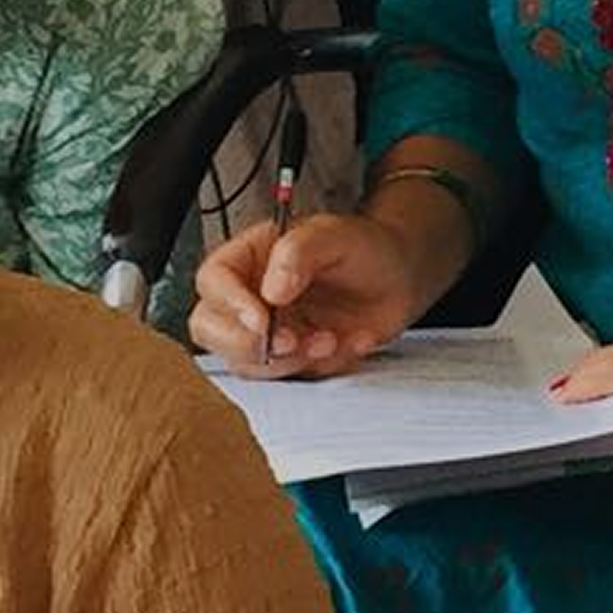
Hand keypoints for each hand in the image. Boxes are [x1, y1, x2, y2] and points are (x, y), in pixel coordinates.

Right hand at [187, 211, 424, 378]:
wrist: (402, 278)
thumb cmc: (365, 247)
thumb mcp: (334, 234)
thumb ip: (298, 252)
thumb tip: (271, 290)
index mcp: (250, 257)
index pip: (213, 281)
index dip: (230, 304)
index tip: (262, 320)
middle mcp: (250, 296)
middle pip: (210, 329)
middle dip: (247, 344)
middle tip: (291, 340)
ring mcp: (269, 331)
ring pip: (244, 363)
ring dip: (288, 362)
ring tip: (329, 339)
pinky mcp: (292, 359)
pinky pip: (289, 378)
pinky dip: (319, 368)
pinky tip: (346, 342)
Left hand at [550, 336, 612, 496]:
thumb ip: (601, 372)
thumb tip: (558, 392)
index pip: (578, 446)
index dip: (558, 422)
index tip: (540, 404)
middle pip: (589, 452)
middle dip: (579, 423)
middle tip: (570, 393)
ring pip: (607, 455)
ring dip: (600, 429)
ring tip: (604, 398)